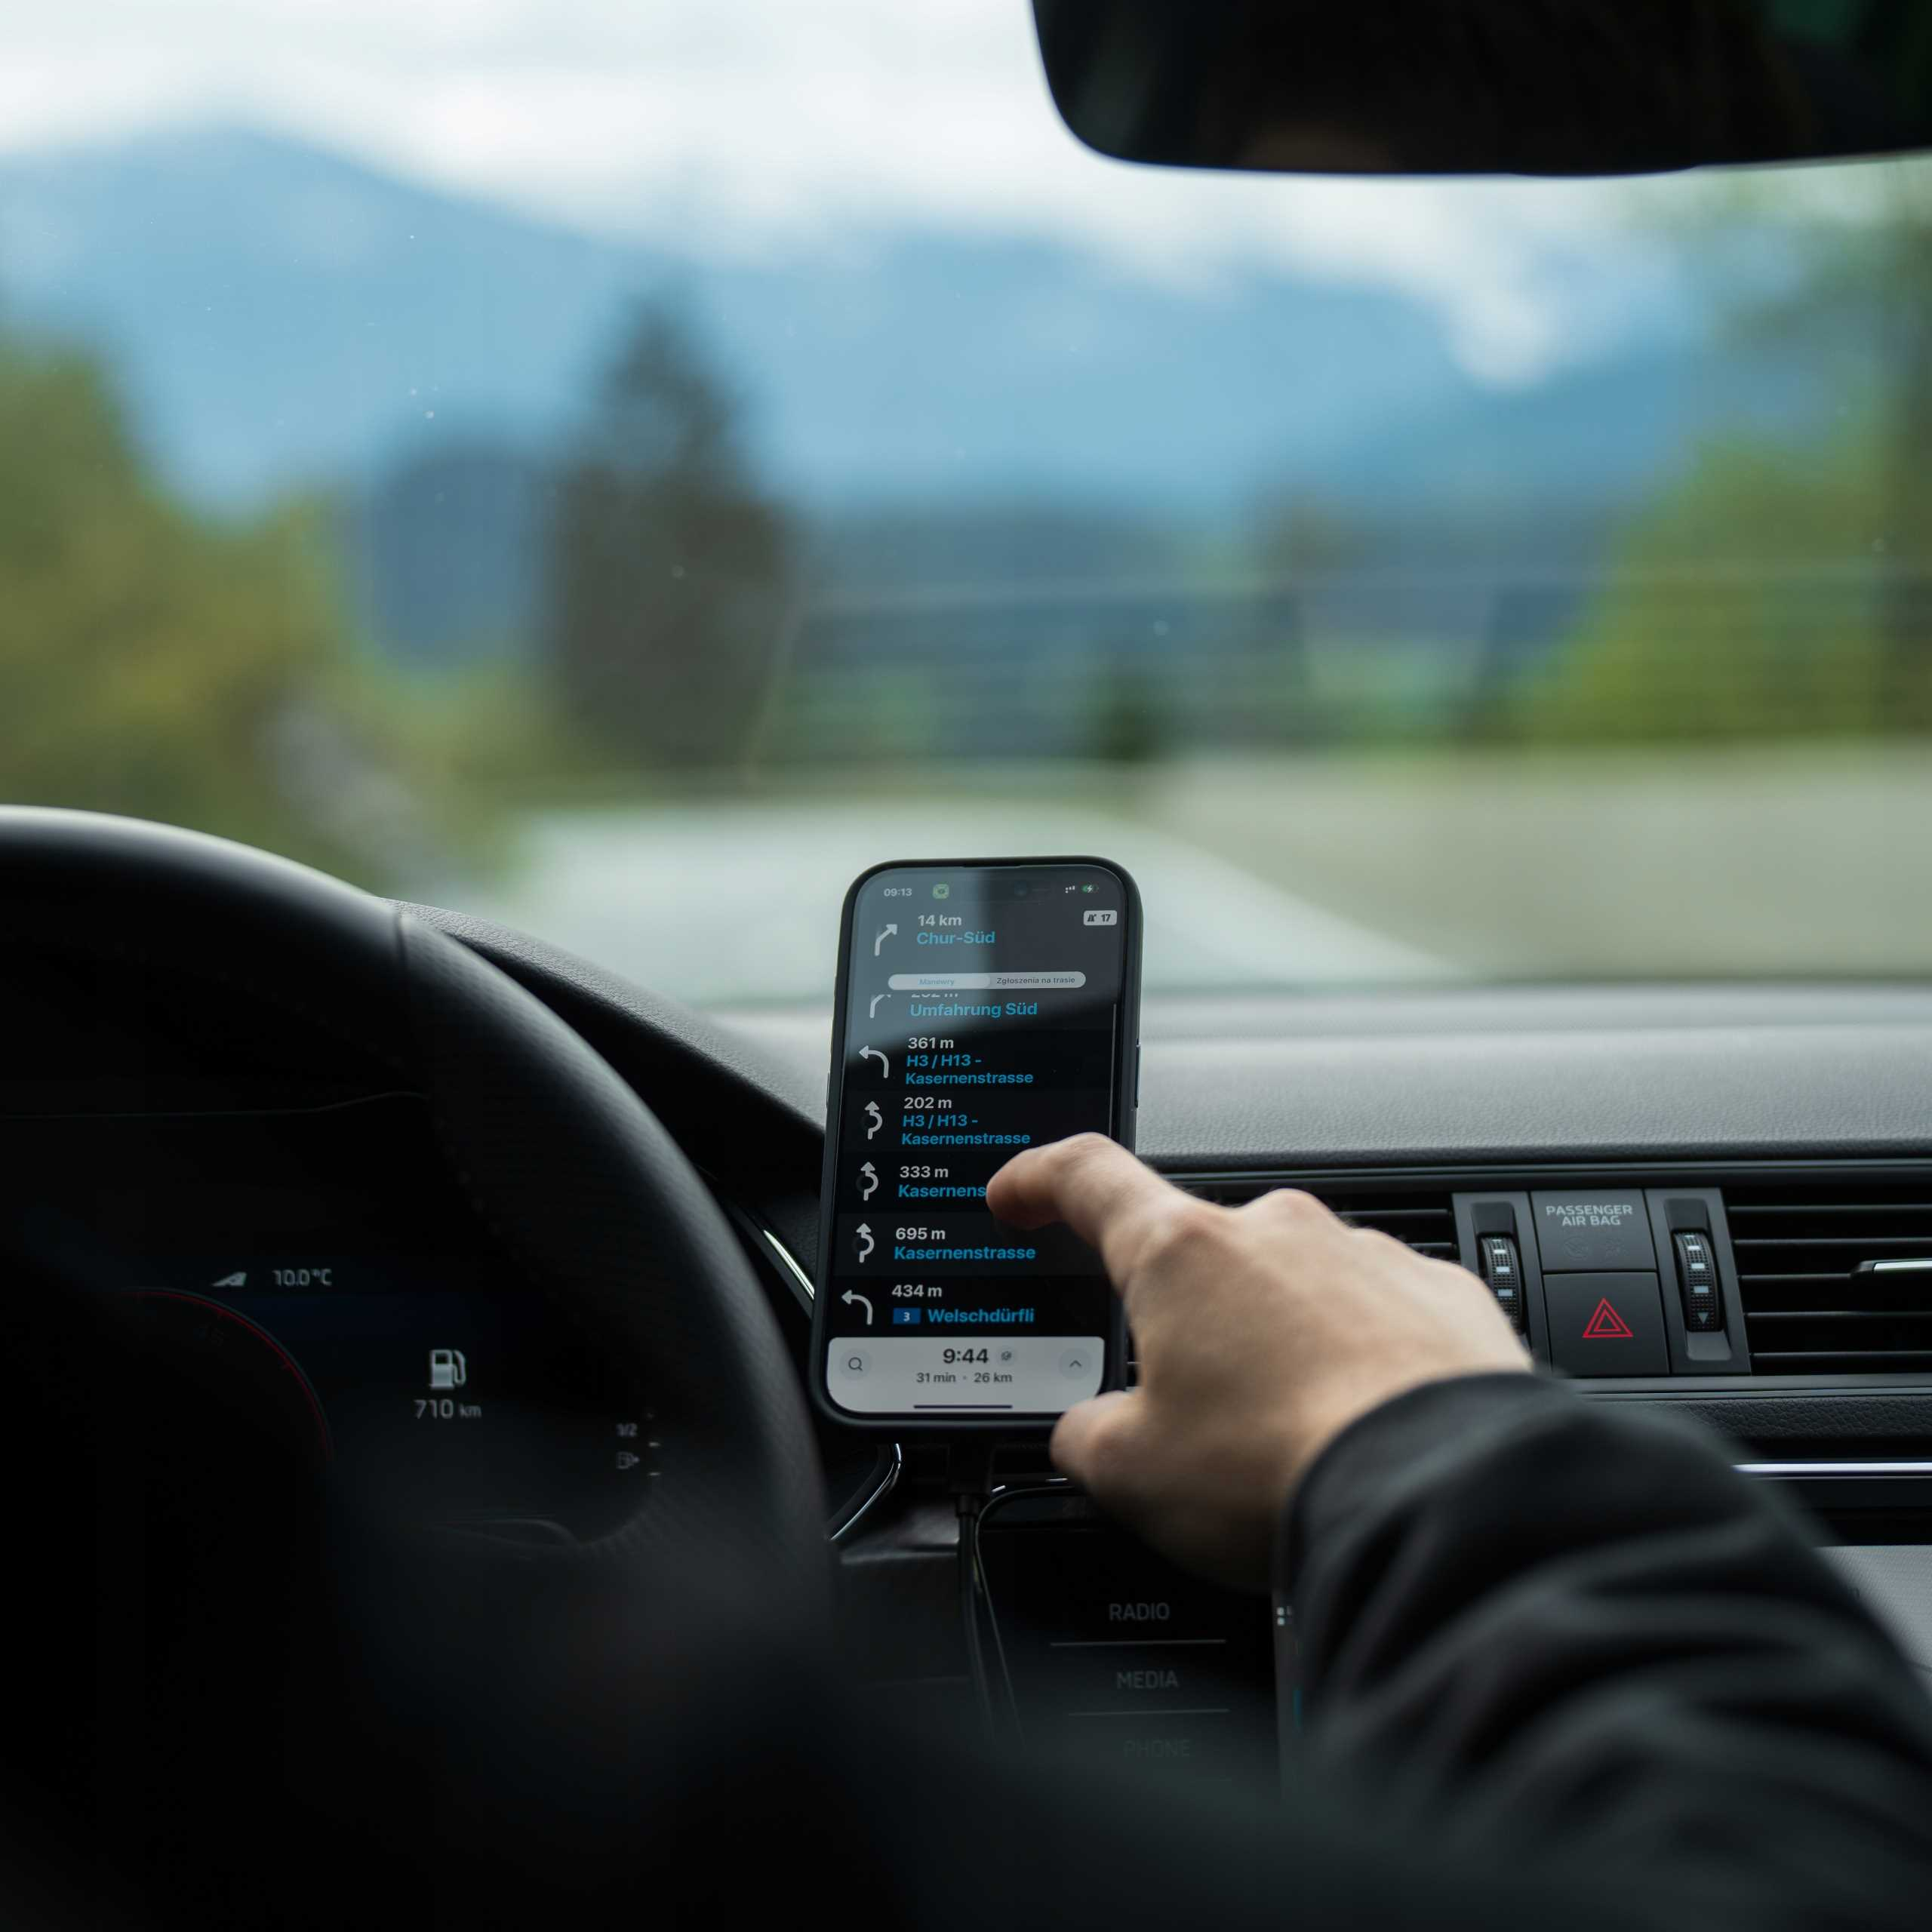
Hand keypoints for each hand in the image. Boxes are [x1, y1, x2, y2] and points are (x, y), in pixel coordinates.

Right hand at [986, 1135, 1528, 1587]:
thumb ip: (1088, 1440)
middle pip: (1201, 1253)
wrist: (1447, 1497)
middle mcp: (1277, 1230)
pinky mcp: (1444, 1294)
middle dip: (1188, 1321)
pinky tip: (1363, 1428)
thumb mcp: (1135, 1477)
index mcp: (1181, 1253)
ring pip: (1295, 1285)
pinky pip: (1379, 1314)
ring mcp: (1367, 1254)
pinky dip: (1362, 1360)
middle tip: (1192, 1408)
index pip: (1086, 1178)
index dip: (1039, 1181)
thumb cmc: (1284, 1468)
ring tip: (1290, 1438)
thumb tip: (1089, 1436)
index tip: (1020, 1194)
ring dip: (1279, 1342)